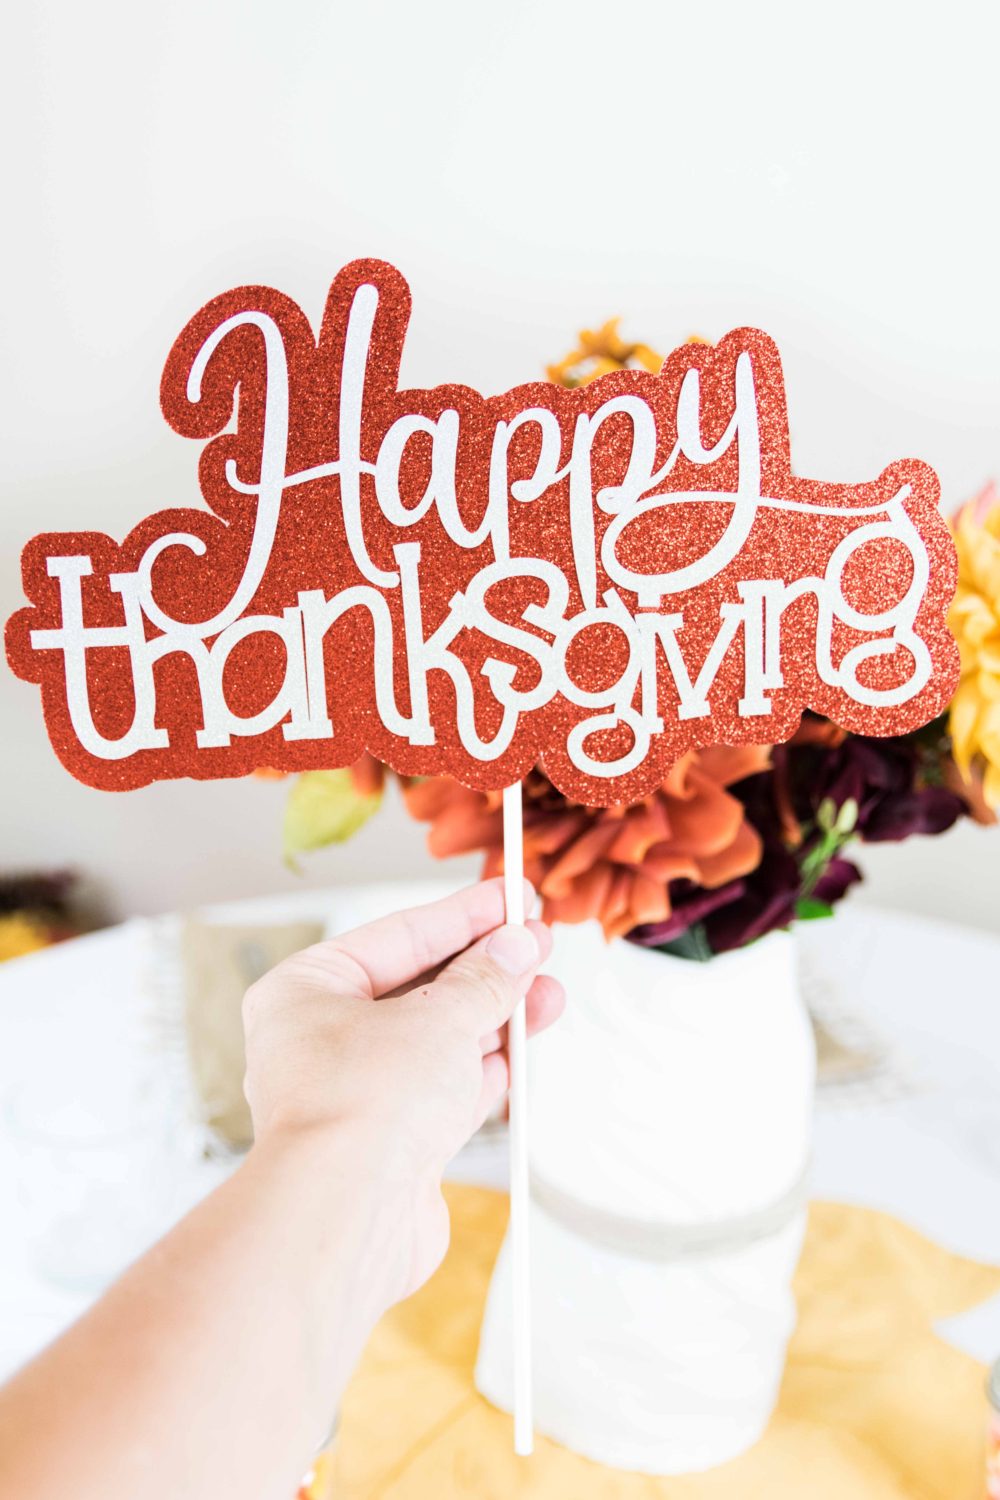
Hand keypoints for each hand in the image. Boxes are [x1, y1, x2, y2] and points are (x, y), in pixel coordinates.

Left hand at [241, 879, 563, 1303]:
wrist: (346, 1218)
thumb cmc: (360, 1109)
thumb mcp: (439, 1018)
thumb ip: (485, 980)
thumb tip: (516, 946)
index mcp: (305, 991)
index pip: (398, 936)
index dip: (463, 914)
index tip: (509, 896)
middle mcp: (321, 1041)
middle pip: (419, 987)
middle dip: (486, 967)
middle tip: (538, 941)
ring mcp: (356, 1094)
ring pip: (436, 1040)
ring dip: (495, 1017)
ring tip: (547, 993)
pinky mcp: (388, 1142)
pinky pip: (443, 1091)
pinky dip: (484, 1069)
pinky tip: (520, 1049)